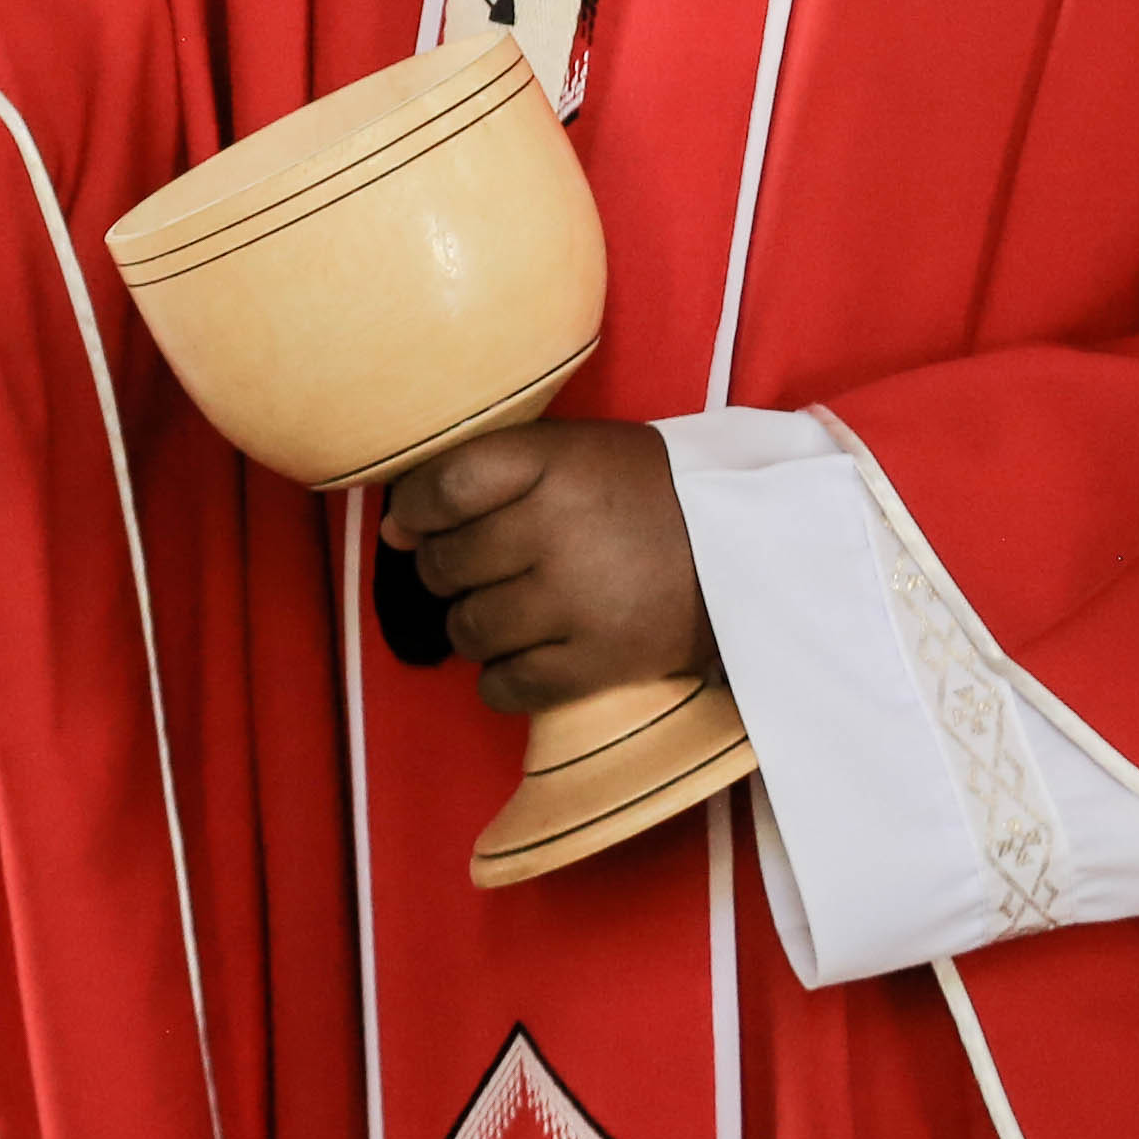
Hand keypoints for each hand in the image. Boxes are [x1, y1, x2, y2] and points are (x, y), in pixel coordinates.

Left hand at [385, 420, 713, 717]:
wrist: (746, 547)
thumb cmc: (642, 492)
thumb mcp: (572, 452)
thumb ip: (483, 475)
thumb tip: (392, 529)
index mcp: (552, 464)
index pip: (443, 487)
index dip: (416, 510)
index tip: (420, 522)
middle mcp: (557, 531)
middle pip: (447, 564)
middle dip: (446, 570)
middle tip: (479, 568)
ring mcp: (576, 601)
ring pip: (469, 629)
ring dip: (472, 625)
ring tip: (506, 610)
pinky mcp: (598, 663)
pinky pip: (507, 686)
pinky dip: (500, 678)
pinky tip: (525, 655)